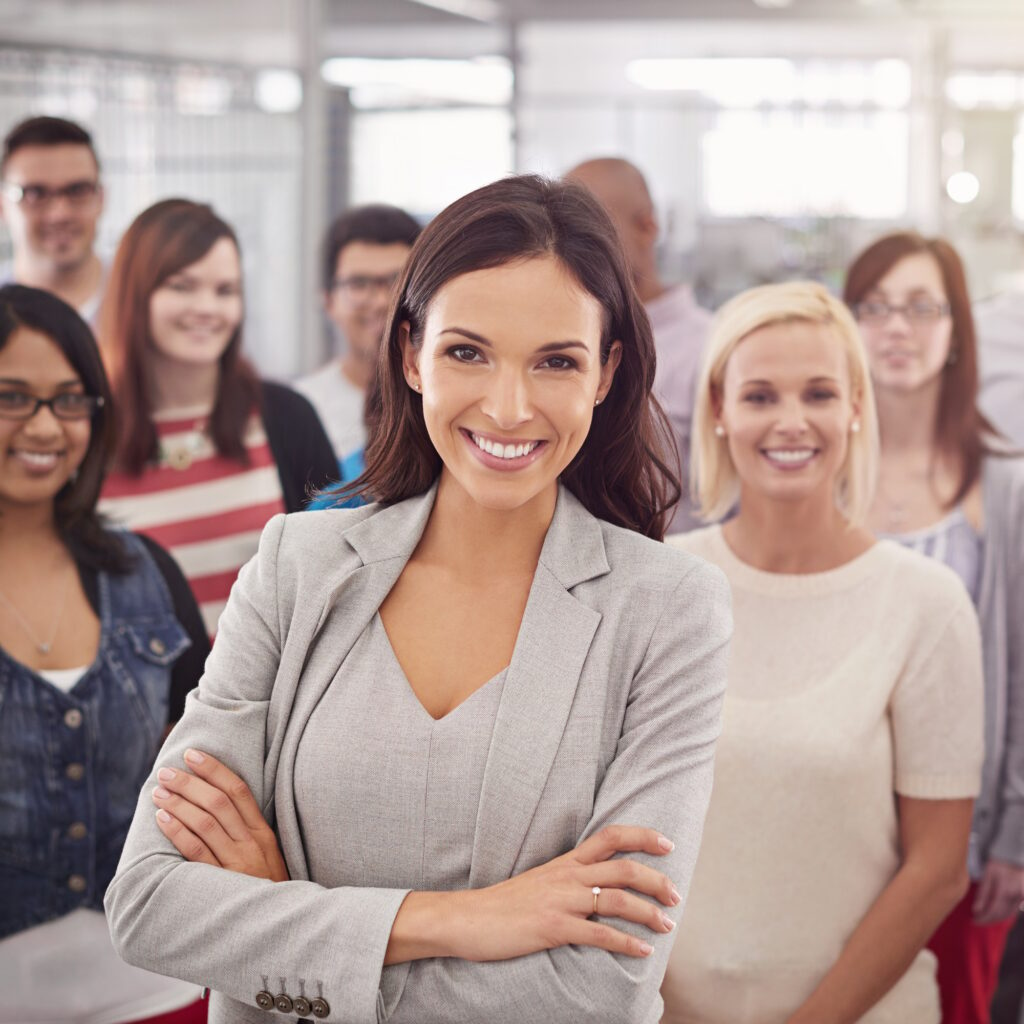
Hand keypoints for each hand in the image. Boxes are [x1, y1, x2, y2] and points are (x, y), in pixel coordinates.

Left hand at [151, 749, 288, 882]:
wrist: (280, 926)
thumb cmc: (267, 888)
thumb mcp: (267, 856)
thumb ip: (247, 832)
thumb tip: (215, 804)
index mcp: (263, 832)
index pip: (239, 790)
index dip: (215, 769)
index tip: (194, 755)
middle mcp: (251, 843)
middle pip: (218, 802)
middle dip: (190, 782)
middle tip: (166, 771)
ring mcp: (237, 863)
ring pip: (205, 823)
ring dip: (179, 803)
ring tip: (159, 792)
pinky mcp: (221, 883)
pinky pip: (196, 852)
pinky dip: (178, 832)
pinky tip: (163, 819)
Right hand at [449, 825, 679, 960]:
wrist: (466, 918)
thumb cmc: (502, 904)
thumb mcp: (539, 881)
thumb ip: (568, 880)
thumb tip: (597, 888)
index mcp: (565, 862)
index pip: (610, 837)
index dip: (642, 837)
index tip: (668, 844)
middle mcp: (567, 876)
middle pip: (623, 868)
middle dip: (656, 880)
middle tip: (677, 895)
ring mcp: (560, 901)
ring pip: (616, 899)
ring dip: (648, 913)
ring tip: (668, 926)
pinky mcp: (552, 927)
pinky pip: (598, 934)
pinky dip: (625, 943)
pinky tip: (642, 952)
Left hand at [973, 859, 1023, 923]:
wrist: (1014, 857)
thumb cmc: (999, 864)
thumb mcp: (987, 875)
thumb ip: (982, 893)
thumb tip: (976, 910)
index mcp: (1004, 889)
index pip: (993, 911)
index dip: (984, 918)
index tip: (974, 921)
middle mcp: (1015, 895)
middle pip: (1002, 915)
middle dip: (988, 920)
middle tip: (978, 920)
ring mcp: (1022, 897)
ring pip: (1009, 914)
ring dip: (996, 918)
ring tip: (985, 917)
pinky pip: (1014, 910)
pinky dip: (1005, 913)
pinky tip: (996, 912)